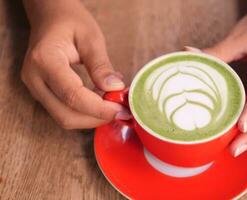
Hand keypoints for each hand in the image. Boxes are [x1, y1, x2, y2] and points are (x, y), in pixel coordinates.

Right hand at [21, 0, 129, 128]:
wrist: (50, 17)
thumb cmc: (70, 22)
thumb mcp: (91, 38)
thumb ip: (101, 65)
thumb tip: (115, 89)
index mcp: (45, 60)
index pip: (72, 95)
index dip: (98, 108)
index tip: (121, 110)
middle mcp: (34, 78)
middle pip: (65, 114)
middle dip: (96, 118)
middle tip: (121, 112)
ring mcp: (34, 87)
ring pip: (63, 118)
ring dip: (91, 119)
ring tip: (113, 107)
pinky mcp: (41, 92)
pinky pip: (62, 111)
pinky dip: (84, 114)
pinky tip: (101, 104)